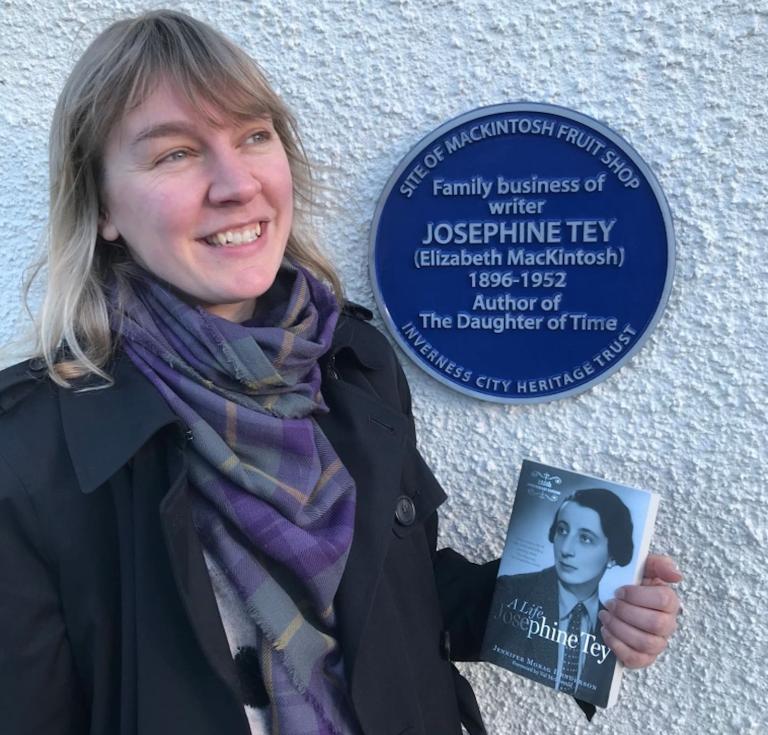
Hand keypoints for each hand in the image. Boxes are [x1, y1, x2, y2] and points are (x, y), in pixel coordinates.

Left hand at [598, 554, 681, 668]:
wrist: (614, 599)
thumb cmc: (630, 584)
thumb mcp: (642, 567)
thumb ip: (658, 564)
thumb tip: (676, 574)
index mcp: (669, 601)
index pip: (664, 600)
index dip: (637, 596)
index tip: (619, 591)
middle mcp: (667, 624)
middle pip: (655, 624)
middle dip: (626, 612)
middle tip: (610, 603)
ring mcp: (657, 643)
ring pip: (645, 643)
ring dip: (620, 628)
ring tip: (605, 616)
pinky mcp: (644, 657)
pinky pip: (635, 659)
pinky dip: (617, 646)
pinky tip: (607, 631)